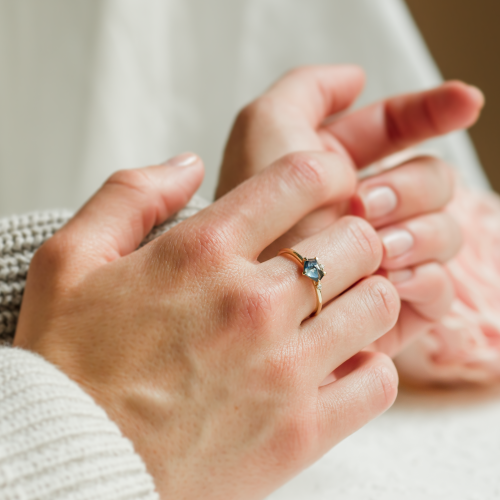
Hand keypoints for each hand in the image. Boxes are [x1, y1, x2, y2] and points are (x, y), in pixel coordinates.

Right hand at [15, 151, 399, 499]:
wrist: (74, 460)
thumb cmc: (70, 363)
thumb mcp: (69, 259)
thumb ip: (130, 194)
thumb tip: (189, 164)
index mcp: (201, 252)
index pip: (301, 179)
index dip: (328, 173)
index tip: (327, 188)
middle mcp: (250, 304)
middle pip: (356, 239)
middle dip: (352, 236)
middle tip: (332, 252)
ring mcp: (282, 370)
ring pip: (379, 303)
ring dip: (368, 295)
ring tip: (340, 306)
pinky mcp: (300, 432)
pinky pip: (378, 382)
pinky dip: (372, 365)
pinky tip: (342, 363)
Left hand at [217, 65, 482, 354]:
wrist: (246, 302)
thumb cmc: (247, 216)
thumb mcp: (266, 131)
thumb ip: (307, 90)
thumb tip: (358, 78)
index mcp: (338, 170)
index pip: (399, 131)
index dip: (434, 111)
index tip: (465, 103)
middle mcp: (365, 210)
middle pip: (434, 180)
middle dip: (409, 186)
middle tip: (364, 204)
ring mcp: (383, 257)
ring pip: (445, 230)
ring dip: (417, 231)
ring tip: (374, 244)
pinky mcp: (394, 307)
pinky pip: (441, 285)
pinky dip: (422, 277)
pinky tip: (387, 278)